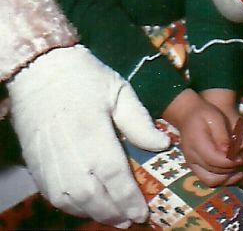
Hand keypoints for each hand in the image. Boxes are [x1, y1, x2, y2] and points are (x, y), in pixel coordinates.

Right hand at [8, 45, 168, 227]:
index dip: (130, 200)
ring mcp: (50, 165)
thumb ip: (139, 121)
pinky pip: (55, 197)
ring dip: (94, 213)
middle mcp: (71, 157)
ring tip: (114, 217)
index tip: (143, 213)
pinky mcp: (37, 166)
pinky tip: (87, 205)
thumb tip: (162, 145)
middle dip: (114, 213)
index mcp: (94, 137)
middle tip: (131, 220)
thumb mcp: (118, 90)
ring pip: (74, 202)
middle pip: (94, 198)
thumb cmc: (83, 77)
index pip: (116, 180)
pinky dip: (73, 206)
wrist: (40, 70)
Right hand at [165, 89, 242, 187]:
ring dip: (228, 178)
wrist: (187, 115)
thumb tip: (229, 152)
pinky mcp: (196, 168)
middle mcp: (192, 158)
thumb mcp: (215, 118)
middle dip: (233, 170)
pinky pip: (209, 179)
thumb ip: (222, 135)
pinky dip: (222, 179)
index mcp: (196, 144)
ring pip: (211, 180)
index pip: (214, 160)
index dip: (231, 162)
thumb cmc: (204, 114)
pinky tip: (234, 171)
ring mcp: (192, 165)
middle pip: (213, 173)